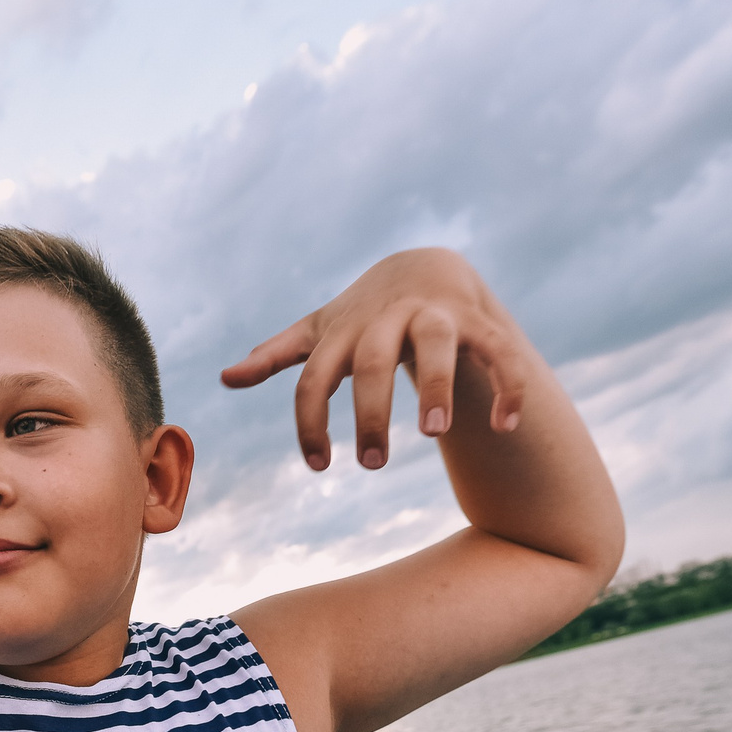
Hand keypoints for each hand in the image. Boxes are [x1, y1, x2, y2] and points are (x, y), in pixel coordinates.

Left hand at [221, 248, 527, 471]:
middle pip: (371, 364)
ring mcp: (433, 316)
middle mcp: (386, 321)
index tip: (320, 466)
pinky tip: (505, 426)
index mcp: (343, 333)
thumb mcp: (319, 332)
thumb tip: (225, 378)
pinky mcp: (476, 320)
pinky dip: (505, 385)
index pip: (314, 380)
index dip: (311, 422)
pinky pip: (498, 350)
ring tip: (433, 433)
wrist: (421, 265)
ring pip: (436, 345)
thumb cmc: (360, 315)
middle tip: (372, 465)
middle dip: (371, 413)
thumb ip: (276, 355)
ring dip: (434, 386)